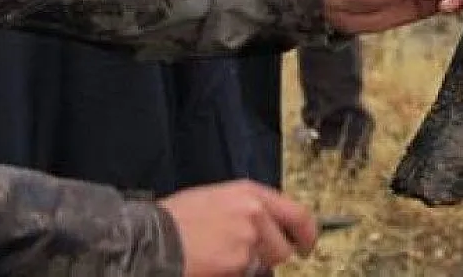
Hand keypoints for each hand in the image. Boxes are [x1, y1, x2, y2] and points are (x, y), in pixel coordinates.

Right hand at [159, 181, 316, 276]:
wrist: (155, 237)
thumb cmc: (178, 218)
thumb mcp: (217, 199)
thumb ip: (247, 209)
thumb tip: (267, 225)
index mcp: (250, 193)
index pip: (297, 214)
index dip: (307, 233)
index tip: (306, 245)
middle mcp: (255, 213)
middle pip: (283, 246)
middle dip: (271, 256)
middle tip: (250, 257)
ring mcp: (249, 239)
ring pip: (266, 264)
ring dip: (250, 266)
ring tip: (222, 257)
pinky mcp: (239, 263)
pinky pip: (248, 273)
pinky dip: (235, 273)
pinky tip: (214, 265)